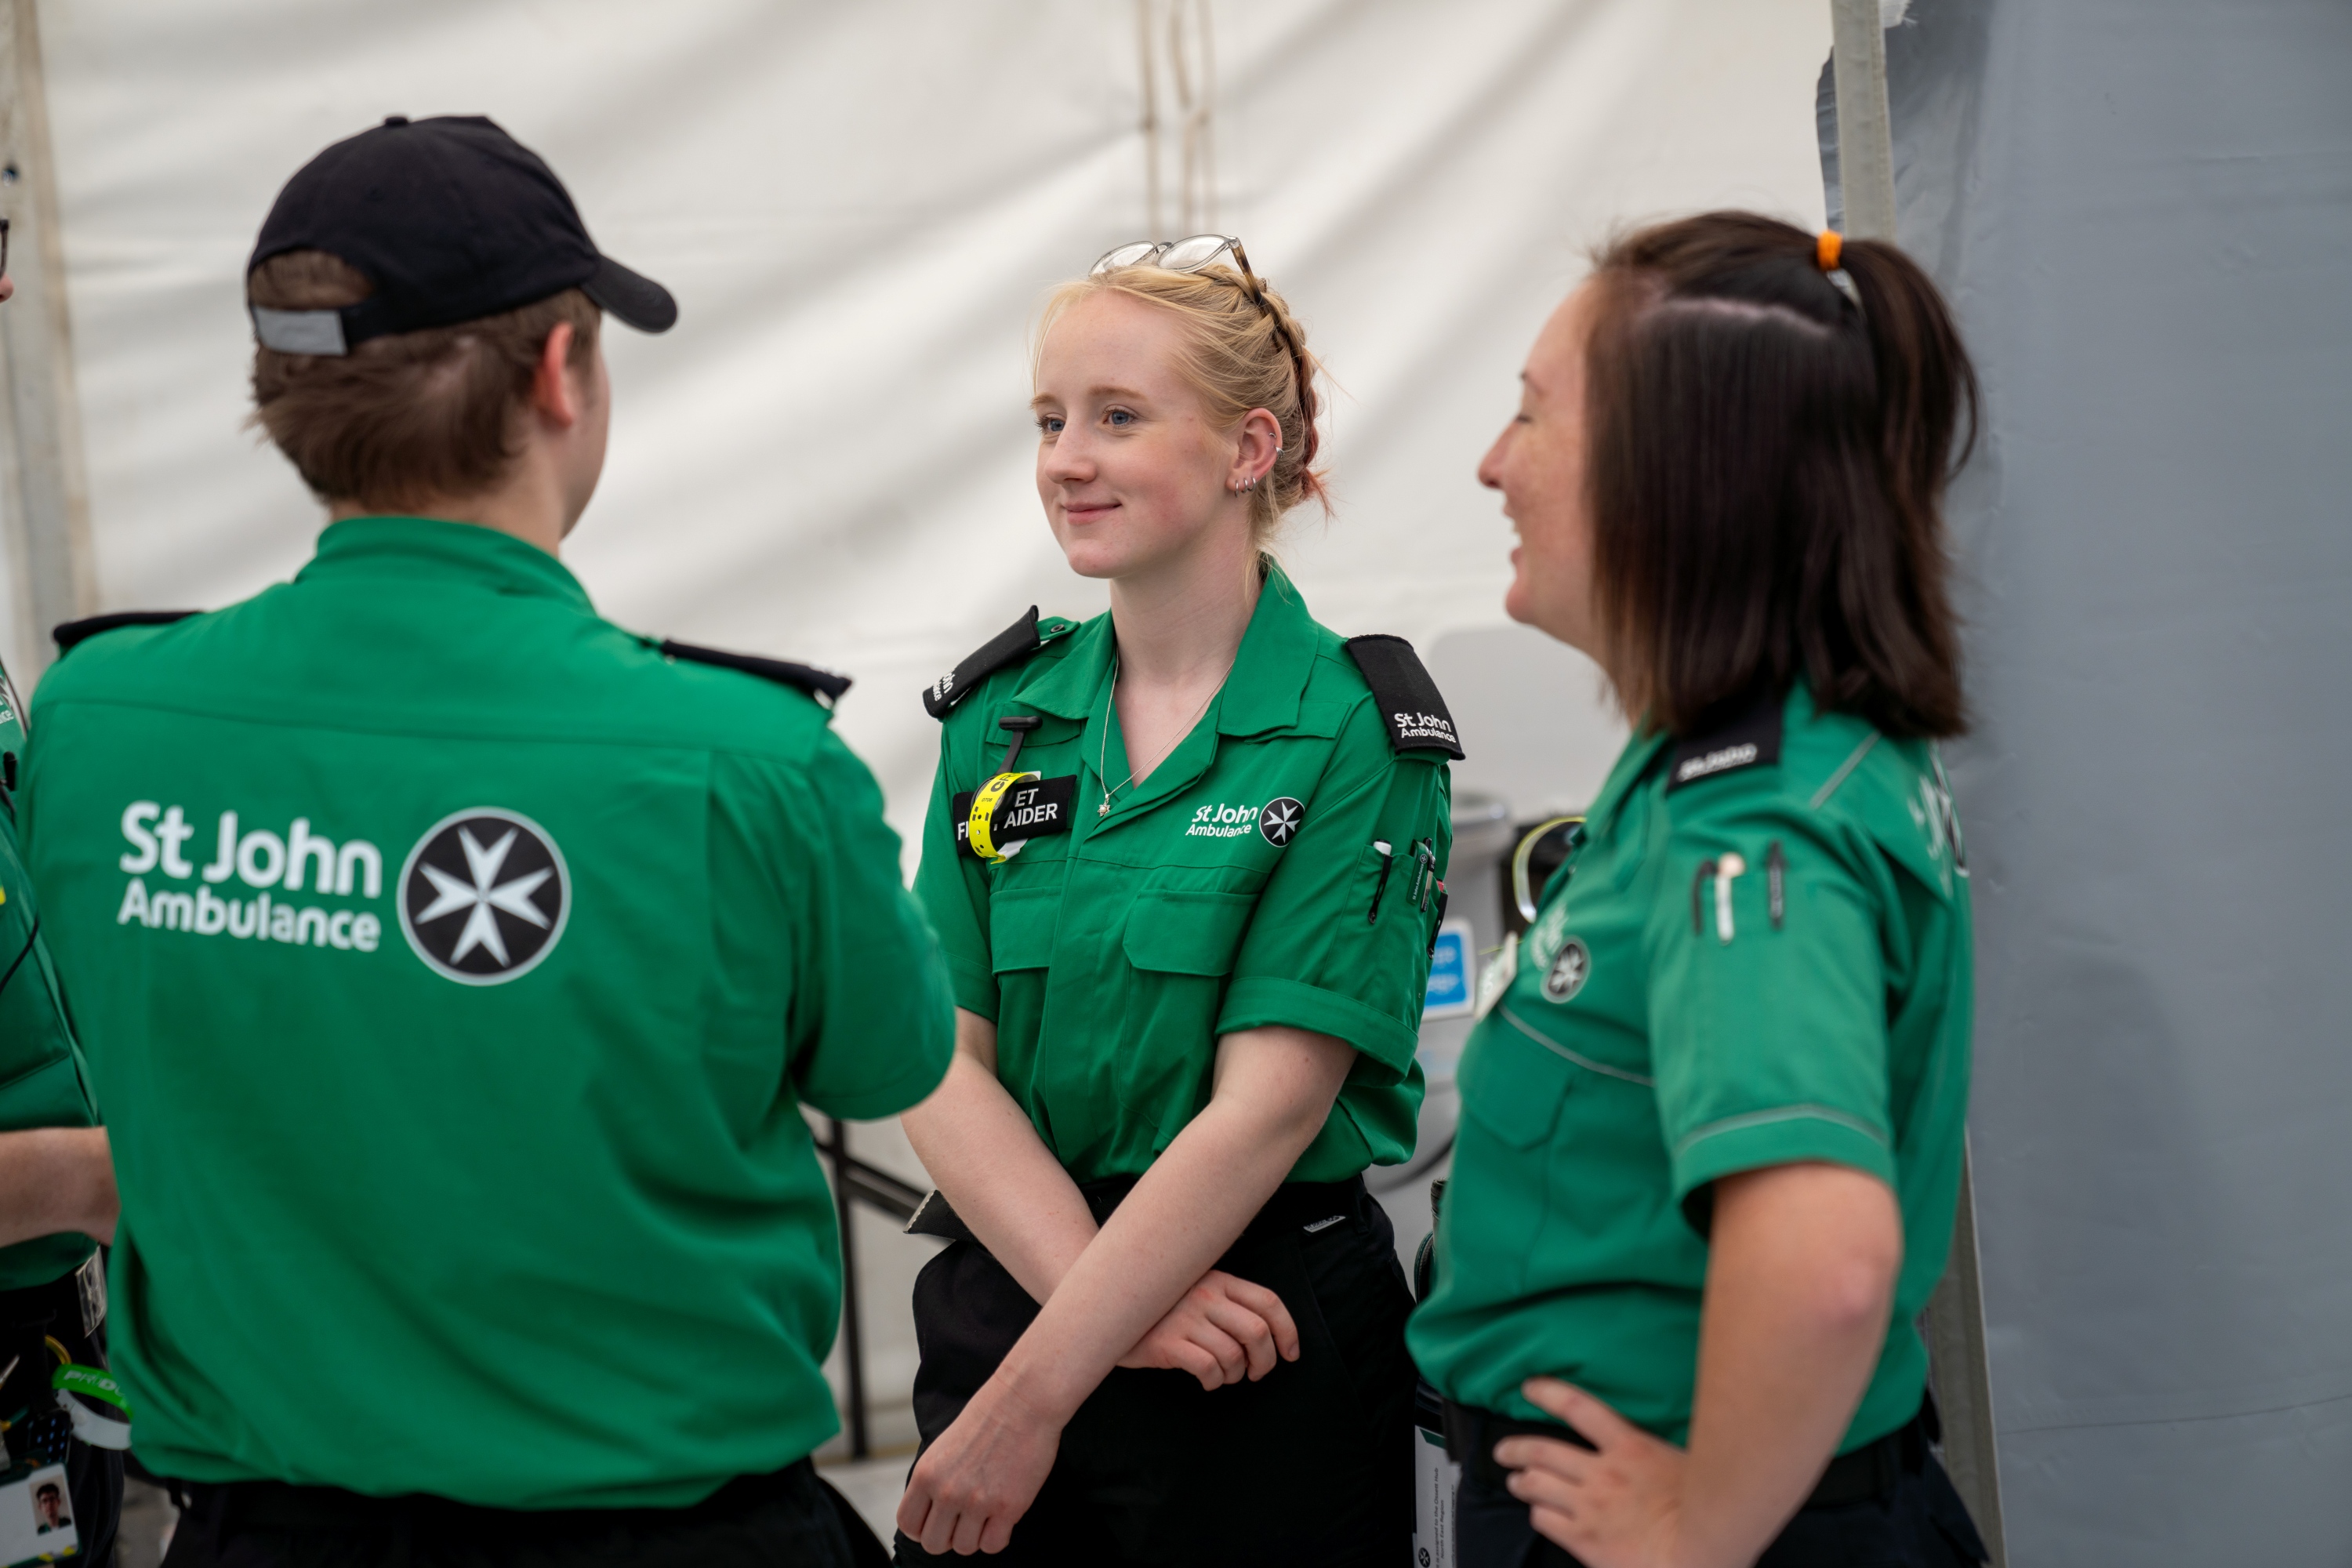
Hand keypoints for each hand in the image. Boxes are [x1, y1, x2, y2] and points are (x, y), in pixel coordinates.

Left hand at [897, 1377, 1064, 1555]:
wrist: (1025, 1400)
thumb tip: (935, 1511)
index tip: (938, 1521)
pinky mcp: (1008, 1507)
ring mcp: (977, 1501)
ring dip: (975, 1536)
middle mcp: (947, 1491)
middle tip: (964, 1520)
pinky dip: (997, 1537)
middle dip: (948, 1536)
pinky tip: (1003, 1518)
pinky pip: (993, 1545)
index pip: (909, 1523)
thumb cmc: (988, 1416)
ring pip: (965, 1548)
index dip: (923, 1528)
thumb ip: (935, 1479)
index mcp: (927, 1473)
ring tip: (986, 1515)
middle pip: (934, 1543)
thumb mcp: (945, 1446)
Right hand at [1116, 1268, 1298, 1389]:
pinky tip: (1207, 1381)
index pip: (1268, 1302)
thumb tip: (1266, 1336)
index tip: (1291, 1354)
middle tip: (1257, 1373)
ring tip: (1224, 1376)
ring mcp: (1185, 1318)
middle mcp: (1206, 1295)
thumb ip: (1227, 1302)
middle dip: (1266, 1361)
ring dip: (1236, 1375)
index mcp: (1219, 1279)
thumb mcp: (1197, 1290)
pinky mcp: (1167, 1343)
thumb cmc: (1162, 1307)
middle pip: (1258, 1331)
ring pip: (1233, 1355)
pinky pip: (1208, 1369)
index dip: (1288, 1331)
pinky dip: (1214, 1382)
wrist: (1109, 1308)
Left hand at [1493, 1378, 1690, 1567]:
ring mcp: (1589, 1506)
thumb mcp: (1686, 1462)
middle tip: (1504, 1450)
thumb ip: (1656, 1451)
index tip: (1531, 1388)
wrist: (1699, 1550)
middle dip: (1516, 1448)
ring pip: (1536, 1485)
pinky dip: (1538, 1514)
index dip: (1549, 1393)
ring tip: (1516, 1482)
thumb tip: (1652, 1444)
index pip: (1578, 1408)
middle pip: (1542, 1450)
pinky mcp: (1584, 1539)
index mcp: (1630, 1448)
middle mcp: (1602, 1473)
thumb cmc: (1704, 1509)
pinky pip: (1545, 1521)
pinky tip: (1539, 1514)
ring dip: (1521, 1481)